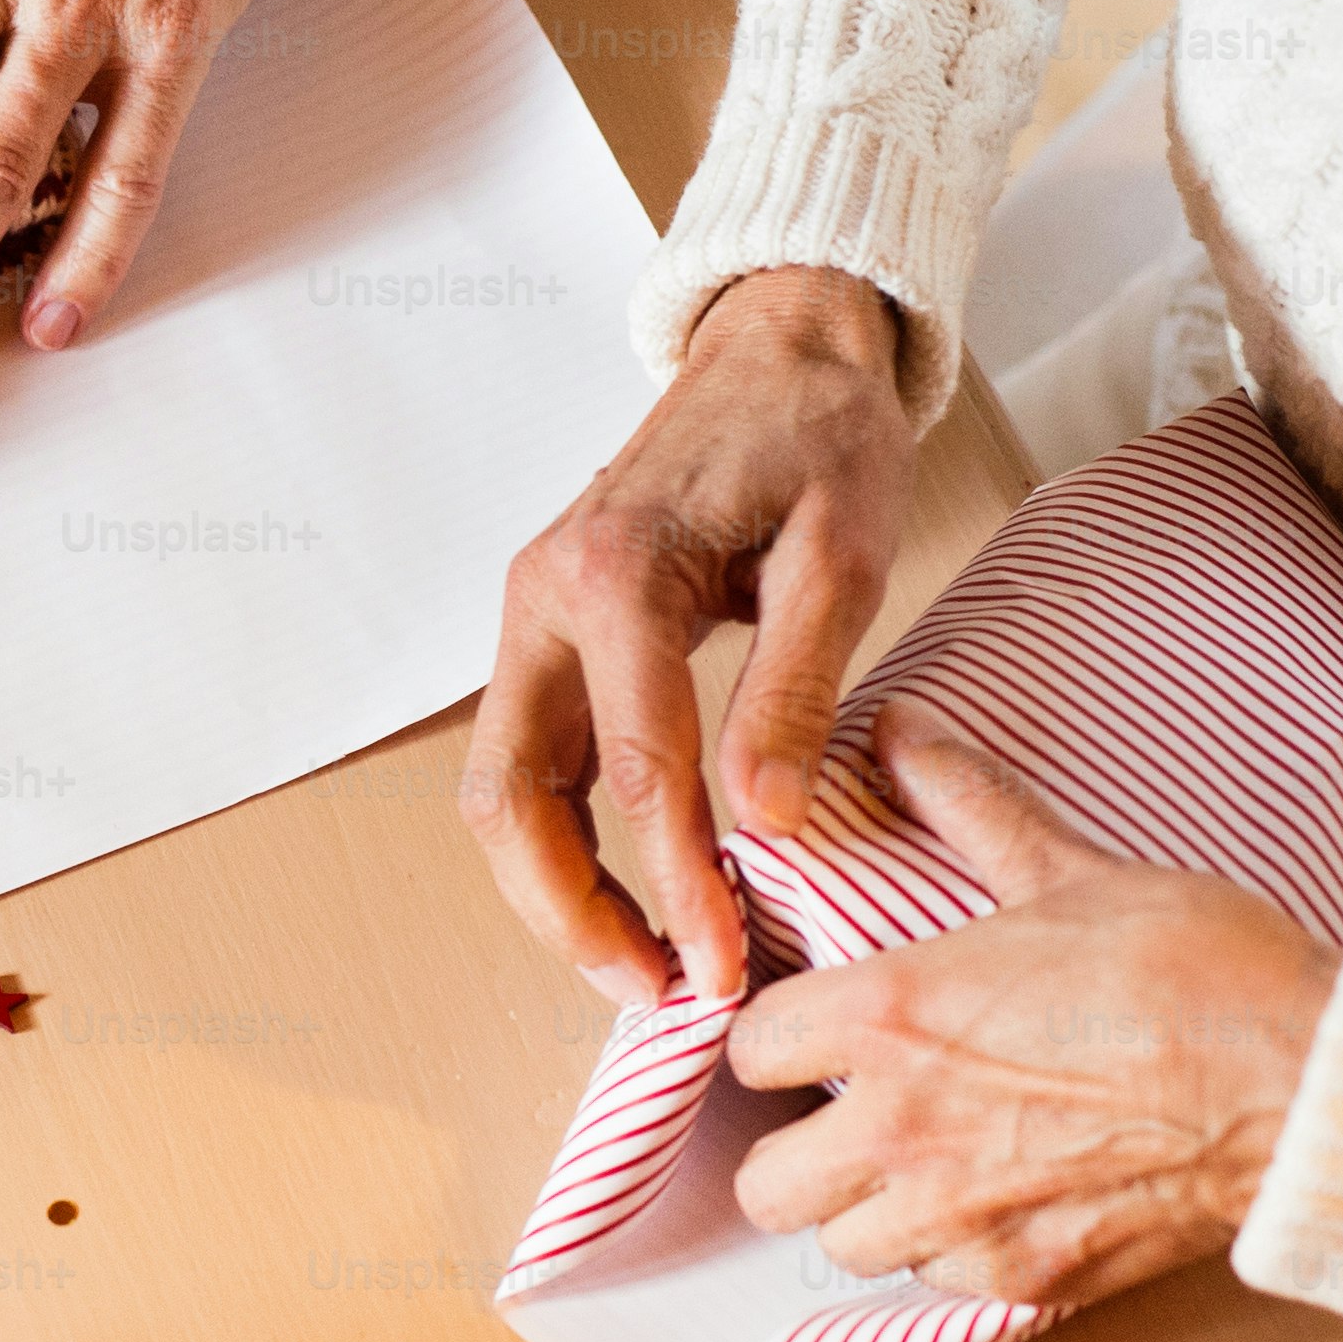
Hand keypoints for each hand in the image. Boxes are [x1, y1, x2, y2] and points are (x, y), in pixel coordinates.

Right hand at [465, 267, 912, 1008]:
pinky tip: (631, 893)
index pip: (638, 775)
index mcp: (617, 578)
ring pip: (501, 790)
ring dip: (552, 891)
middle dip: (570, 914)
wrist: (778, 349)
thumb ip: (798, 687)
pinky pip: (532, 759)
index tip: (727, 969)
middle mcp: (544, 599)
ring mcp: (531, 616)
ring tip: (640, 966)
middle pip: (510, 799)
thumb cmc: (819, 438)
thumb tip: (764, 821)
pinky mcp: (547, 633)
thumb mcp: (841, 553)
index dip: (680, 887)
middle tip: (656, 992)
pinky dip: (565, 840)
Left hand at [728, 701, 1338, 1309]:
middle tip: (847, 1113)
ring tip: (919, 1163)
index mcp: (891, 1017)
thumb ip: (967, 806)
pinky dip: (954, 1254)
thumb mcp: (1069, 872)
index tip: (808, 1032)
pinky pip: (942, 1284)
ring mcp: (962, 1217)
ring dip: (868, 1210)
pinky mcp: (1028, 1279)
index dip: (775, 1037)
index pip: (748, 1050)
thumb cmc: (1201, 975)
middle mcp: (903, 1130)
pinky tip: (999, 1201)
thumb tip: (903, 733)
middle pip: (764, 1183)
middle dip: (795, 1148)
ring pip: (843, 1247)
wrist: (1311, 1086)